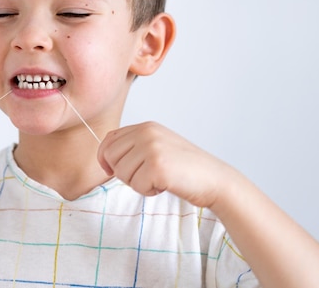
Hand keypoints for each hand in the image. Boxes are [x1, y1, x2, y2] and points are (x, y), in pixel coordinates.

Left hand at [97, 121, 235, 208]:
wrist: (214, 179)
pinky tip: (165, 185)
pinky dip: (149, 191)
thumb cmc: (184, 169)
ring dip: (137, 183)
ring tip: (159, 179)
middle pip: (110, 157)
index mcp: (145, 127)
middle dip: (122, 173)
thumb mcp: (156, 147)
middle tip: (145, 176)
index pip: (108, 139)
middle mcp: (147, 133)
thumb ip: (133, 146)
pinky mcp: (157, 166)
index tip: (111, 170)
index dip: (105, 157)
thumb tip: (104, 158)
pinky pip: (136, 186)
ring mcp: (152, 148)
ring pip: (121, 173)